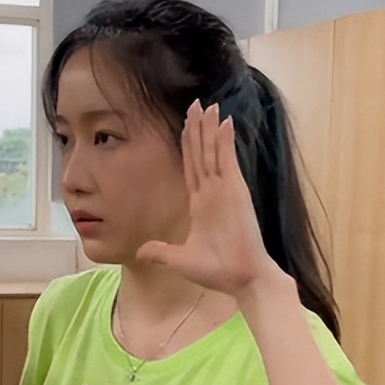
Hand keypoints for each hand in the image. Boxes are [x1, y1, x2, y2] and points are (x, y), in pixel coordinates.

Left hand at [136, 100, 283, 296]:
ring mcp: (226, 190)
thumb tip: (140, 251)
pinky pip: (229, 162)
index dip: (188, 146)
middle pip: (202, 153)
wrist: (243, 279)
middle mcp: (213, 193)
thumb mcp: (181, 260)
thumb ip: (161, 251)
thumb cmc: (218, 271)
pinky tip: (225, 123)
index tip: (186, 125)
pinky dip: (226, 142)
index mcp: (201, 205)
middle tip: (196, 104)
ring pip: (214, 152)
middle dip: (198, 129)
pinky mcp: (237, 192)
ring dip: (211, 129)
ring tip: (209, 105)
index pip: (192, 167)